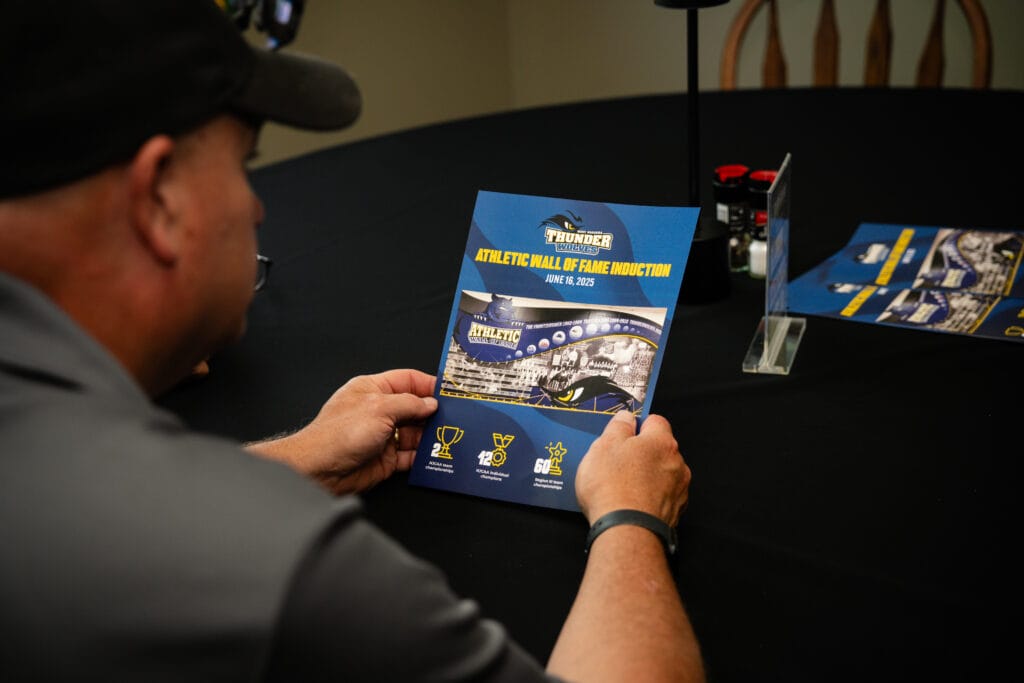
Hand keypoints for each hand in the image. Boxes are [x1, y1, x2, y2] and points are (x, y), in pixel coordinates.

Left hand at [247, 369, 436, 494]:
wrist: (320, 470)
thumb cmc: (337, 435)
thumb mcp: (380, 409)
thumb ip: (409, 404)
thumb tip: (429, 403)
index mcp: (372, 390)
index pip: (406, 380)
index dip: (427, 384)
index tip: (448, 390)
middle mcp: (378, 411)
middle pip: (413, 406)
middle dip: (432, 411)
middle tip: (454, 414)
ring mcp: (382, 435)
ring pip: (414, 432)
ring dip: (429, 435)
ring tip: (448, 434)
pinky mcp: (384, 458)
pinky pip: (409, 455)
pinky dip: (422, 456)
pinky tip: (434, 454)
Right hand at [575, 411, 690, 526]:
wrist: (626, 532)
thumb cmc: (614, 488)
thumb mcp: (604, 446)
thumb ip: (618, 427)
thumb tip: (626, 419)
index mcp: (662, 442)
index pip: (655, 421)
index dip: (637, 426)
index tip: (622, 434)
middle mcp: (677, 464)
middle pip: (659, 450)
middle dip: (641, 455)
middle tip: (615, 464)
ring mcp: (678, 491)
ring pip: (661, 475)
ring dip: (646, 478)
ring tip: (621, 488)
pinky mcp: (674, 514)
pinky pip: (661, 498)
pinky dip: (648, 499)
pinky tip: (631, 505)